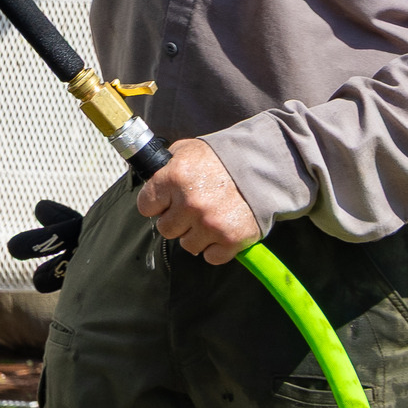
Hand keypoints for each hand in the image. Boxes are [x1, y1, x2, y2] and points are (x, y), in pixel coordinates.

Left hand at [133, 138, 260, 264]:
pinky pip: (211, 257)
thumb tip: (151, 180)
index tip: (165, 203)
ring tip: (209, 218)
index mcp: (174, 178)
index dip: (156, 204)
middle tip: (191, 210)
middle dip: (176, 221)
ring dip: (196, 235)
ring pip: (187, 245)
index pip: (146, 206)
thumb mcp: (187, 150)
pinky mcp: (230, 240)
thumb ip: (166, 166)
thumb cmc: (221, 158)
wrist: (261, 168)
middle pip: (165, 229)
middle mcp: (190, 204)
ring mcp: (210, 224)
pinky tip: (221, 231)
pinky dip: (216, 248)